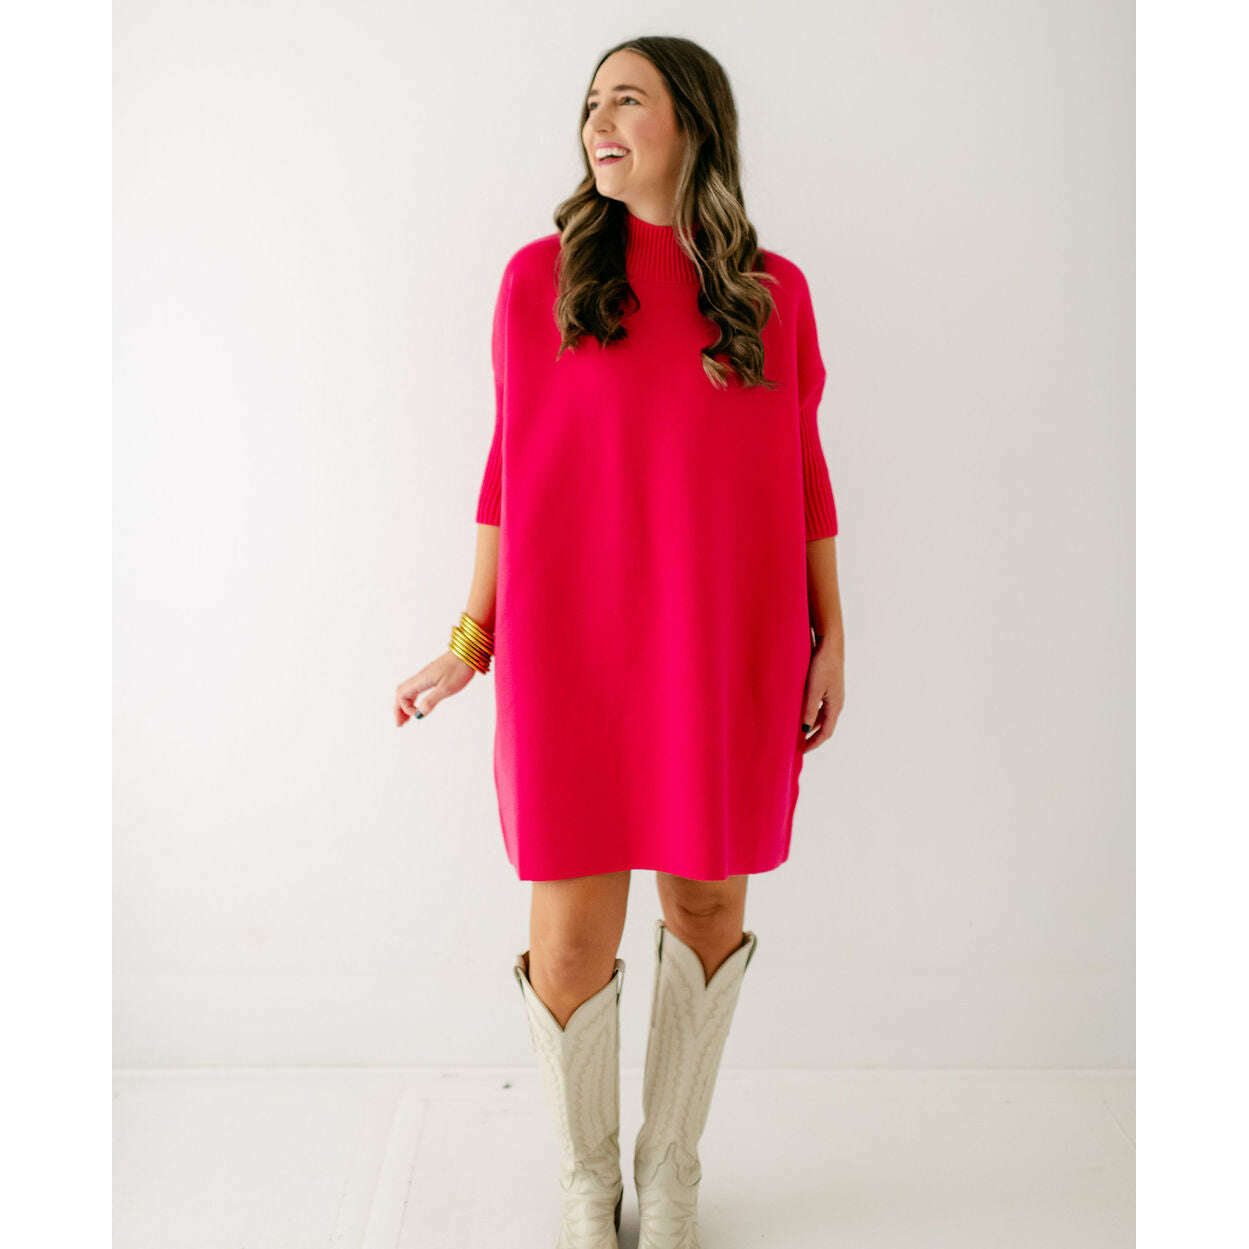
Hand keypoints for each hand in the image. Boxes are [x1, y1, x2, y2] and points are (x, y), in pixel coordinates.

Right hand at [394, 650, 479, 724]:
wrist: (468, 653)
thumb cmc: (459, 669)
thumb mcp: (446, 689)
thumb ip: (431, 701)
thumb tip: (418, 715)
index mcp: (421, 680)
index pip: (402, 695)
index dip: (404, 709)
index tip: (416, 717)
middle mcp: (420, 677)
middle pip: (401, 693)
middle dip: (399, 709)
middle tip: (400, 724)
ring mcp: (425, 675)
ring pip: (408, 690)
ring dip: (405, 705)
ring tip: (407, 718)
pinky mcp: (432, 675)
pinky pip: (416, 688)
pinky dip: (413, 698)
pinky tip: (418, 704)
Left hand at [800, 637, 843, 752]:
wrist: (830, 643)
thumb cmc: (823, 664)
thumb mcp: (814, 689)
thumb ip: (809, 710)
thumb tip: (804, 730)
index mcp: (835, 706)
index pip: (826, 732)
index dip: (813, 743)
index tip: (801, 751)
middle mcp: (836, 702)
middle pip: (824, 726)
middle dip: (811, 737)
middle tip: (797, 745)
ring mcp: (833, 694)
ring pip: (822, 716)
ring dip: (810, 725)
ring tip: (796, 731)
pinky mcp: (828, 686)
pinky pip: (820, 706)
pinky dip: (811, 714)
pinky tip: (799, 712)